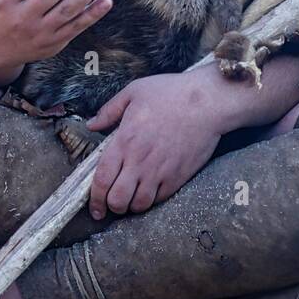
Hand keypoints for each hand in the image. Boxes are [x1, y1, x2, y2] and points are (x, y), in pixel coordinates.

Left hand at [85, 73, 221, 219]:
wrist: (207, 102)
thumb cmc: (171, 93)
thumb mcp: (134, 92)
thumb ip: (109, 111)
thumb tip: (91, 124)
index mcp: (124, 141)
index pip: (102, 179)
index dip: (95, 198)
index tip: (94, 207)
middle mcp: (140, 161)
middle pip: (118, 200)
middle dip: (110, 206)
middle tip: (110, 203)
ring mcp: (160, 171)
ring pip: (139, 205)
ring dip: (131, 206)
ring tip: (129, 199)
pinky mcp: (178, 176)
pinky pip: (159, 199)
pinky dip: (150, 201)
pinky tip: (148, 191)